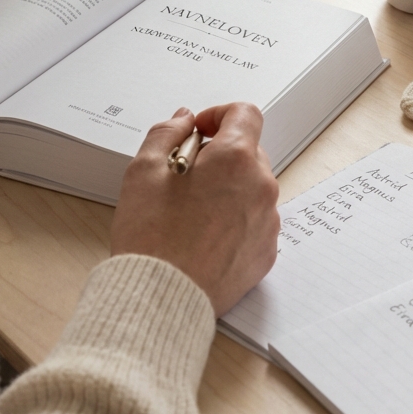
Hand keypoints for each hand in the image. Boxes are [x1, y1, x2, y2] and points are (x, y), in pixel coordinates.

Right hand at [110, 103, 279, 314]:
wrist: (161, 299)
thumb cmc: (151, 238)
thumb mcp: (143, 170)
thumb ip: (167, 133)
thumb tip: (185, 120)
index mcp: (236, 159)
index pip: (245, 114)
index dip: (219, 115)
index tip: (199, 131)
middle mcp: (261, 186)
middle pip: (248, 153)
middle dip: (219, 157)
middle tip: (183, 179)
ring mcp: (268, 222)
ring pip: (252, 189)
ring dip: (228, 190)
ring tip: (191, 214)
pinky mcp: (266, 252)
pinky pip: (254, 222)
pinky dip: (234, 222)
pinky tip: (203, 238)